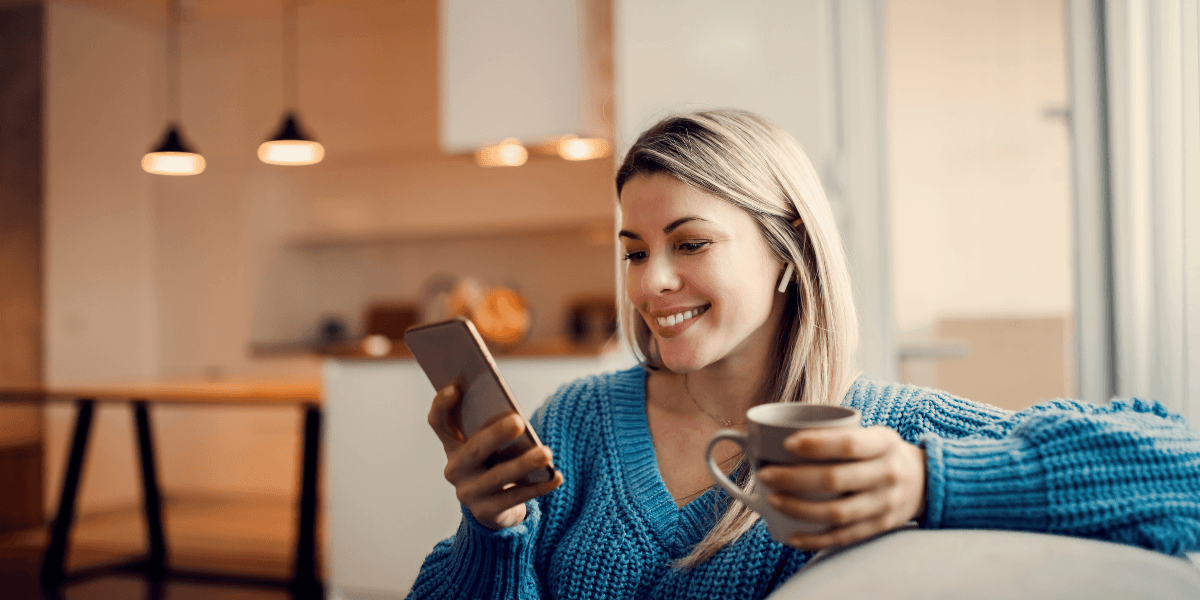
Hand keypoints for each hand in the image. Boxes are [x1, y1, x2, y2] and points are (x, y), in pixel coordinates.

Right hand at [428, 384, 562, 529]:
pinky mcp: (486, 513)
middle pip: (474, 449)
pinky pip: (516, 498)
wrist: (494, 509)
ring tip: (547, 452)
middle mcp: (455, 469)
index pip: (438, 423)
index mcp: (452, 445)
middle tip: (519, 421)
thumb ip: (494, 428)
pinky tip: (556, 476)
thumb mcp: (491, 445)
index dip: (442, 405)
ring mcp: (468, 493)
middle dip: (496, 434)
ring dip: (524, 463)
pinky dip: (539, 486)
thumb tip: (516, 417)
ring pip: (498, 477)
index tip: (455, 386)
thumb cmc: (496, 463)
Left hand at [756, 425, 925, 550]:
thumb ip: (835, 433)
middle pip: (835, 479)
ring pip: (837, 512)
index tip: (786, 444)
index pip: (848, 444)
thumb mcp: (871, 433)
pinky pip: (844, 537)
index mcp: (884, 443)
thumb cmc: (880, 452)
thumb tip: (774, 432)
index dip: (816, 444)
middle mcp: (887, 474)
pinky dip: (815, 540)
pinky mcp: (880, 527)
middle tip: (765, 474)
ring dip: (799, 508)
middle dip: (793, 478)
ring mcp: (885, 504)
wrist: (925, 481)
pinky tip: (792, 536)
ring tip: (773, 499)